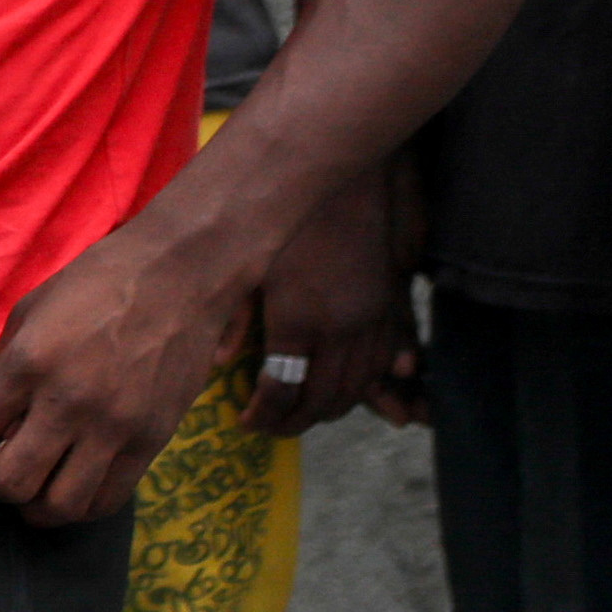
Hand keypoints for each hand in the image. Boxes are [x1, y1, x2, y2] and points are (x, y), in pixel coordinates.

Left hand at [0, 223, 240, 526]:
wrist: (180, 275)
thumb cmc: (96, 284)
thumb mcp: (30, 311)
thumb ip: (2, 365)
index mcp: (29, 364)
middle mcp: (69, 401)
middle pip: (9, 484)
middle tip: (2, 464)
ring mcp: (115, 426)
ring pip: (60, 506)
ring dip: (38, 504)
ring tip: (38, 483)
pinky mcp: (153, 440)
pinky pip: (109, 499)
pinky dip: (83, 504)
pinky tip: (75, 483)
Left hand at [251, 155, 418, 436]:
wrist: (350, 183)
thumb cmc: (290, 218)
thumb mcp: (251, 264)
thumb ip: (235, 316)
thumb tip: (220, 362)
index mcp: (298, 320)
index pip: (282, 389)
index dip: (264, 415)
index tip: (247, 422)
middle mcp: (339, 329)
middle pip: (322, 399)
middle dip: (295, 422)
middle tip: (271, 427)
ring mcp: (371, 321)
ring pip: (357, 388)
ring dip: (331, 410)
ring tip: (301, 415)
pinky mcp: (391, 309)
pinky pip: (384, 364)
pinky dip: (369, 387)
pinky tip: (349, 392)